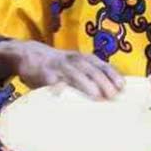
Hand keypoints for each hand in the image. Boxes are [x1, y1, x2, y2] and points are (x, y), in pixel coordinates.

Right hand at [0, 39, 123, 99]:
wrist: (28, 54)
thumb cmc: (58, 66)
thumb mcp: (75, 65)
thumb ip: (89, 76)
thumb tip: (108, 95)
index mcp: (83, 58)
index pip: (102, 65)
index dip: (113, 75)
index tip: (122, 87)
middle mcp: (73, 60)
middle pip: (91, 69)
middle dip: (103, 81)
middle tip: (113, 96)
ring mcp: (58, 66)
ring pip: (74, 73)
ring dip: (86, 84)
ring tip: (96, 95)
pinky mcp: (43, 74)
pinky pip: (52, 81)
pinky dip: (58, 87)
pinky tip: (62, 94)